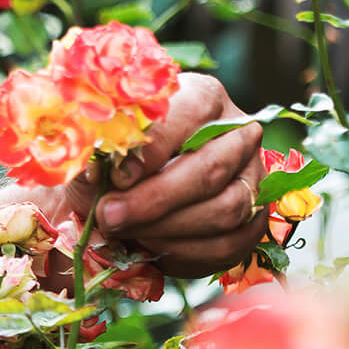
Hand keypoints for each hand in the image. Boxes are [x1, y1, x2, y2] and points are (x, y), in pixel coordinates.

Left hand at [63, 74, 266, 277]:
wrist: (122, 188)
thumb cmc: (110, 155)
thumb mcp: (96, 144)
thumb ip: (95, 153)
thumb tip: (95, 169)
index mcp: (203, 96)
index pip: (191, 113)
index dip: (154, 147)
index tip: (116, 176)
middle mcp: (239, 133)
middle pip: (211, 168)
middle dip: (155, 199)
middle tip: (110, 215)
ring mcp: (252, 178)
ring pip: (226, 209)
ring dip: (168, 229)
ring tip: (124, 231)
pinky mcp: (253, 219)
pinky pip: (231, 244)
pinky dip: (186, 253)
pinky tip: (149, 247)